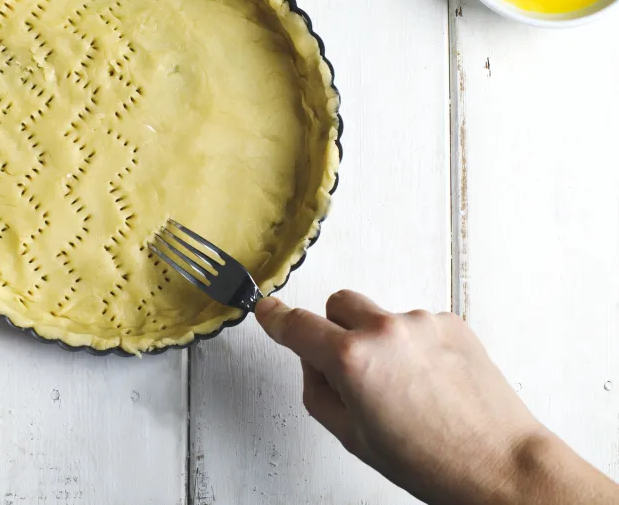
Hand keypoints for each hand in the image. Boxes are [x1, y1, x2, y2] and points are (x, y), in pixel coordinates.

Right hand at [255, 291, 618, 504]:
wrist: (499, 464)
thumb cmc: (430, 461)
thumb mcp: (352, 436)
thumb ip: (318, 390)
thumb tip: (312, 361)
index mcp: (351, 360)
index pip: (297, 325)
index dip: (275, 317)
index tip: (268, 310)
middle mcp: (384, 331)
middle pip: (338, 303)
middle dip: (335, 329)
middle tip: (351, 368)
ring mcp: (420, 322)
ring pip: (379, 316)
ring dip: (380, 340)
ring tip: (406, 388)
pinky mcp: (450, 322)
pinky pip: (414, 324)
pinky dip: (413, 345)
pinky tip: (430, 381)